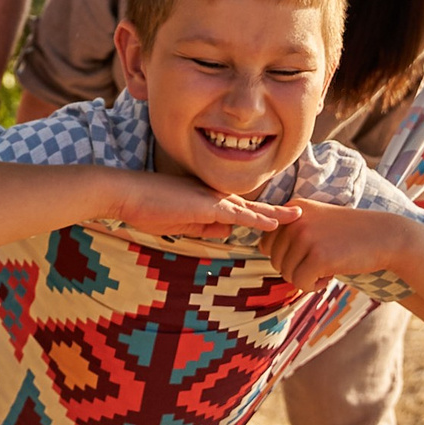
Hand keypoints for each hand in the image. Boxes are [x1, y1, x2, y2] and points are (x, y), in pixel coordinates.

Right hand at [98, 171, 300, 243]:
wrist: (125, 193)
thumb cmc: (146, 207)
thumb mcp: (179, 222)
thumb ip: (204, 226)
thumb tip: (228, 231)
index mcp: (205, 199)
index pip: (236, 208)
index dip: (256, 214)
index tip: (275, 219)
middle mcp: (212, 195)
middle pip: (249, 205)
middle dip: (274, 211)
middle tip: (297, 213)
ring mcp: (209, 198)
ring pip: (248, 207)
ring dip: (273, 213)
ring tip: (296, 217)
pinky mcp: (205, 205)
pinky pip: (237, 213)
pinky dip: (256, 218)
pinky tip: (274, 223)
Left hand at [260, 202, 415, 290]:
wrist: (385, 236)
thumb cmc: (350, 234)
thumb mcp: (316, 221)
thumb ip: (291, 230)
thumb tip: (261, 249)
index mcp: (293, 209)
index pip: (267, 243)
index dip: (285, 256)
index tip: (308, 254)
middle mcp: (295, 220)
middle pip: (275, 261)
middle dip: (296, 269)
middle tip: (321, 262)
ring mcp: (305, 237)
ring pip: (287, 274)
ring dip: (306, 278)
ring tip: (329, 266)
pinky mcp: (318, 256)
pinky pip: (301, 283)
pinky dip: (314, 286)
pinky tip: (331, 275)